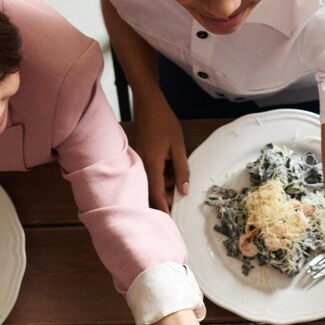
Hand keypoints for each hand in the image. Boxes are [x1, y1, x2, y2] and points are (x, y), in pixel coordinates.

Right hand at [131, 94, 189, 211]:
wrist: (148, 103)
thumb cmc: (164, 121)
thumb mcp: (178, 146)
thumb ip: (182, 169)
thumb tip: (184, 190)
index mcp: (152, 164)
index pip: (157, 194)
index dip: (163, 208)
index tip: (169, 220)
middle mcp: (142, 165)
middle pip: (152, 191)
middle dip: (166, 196)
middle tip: (181, 193)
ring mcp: (139, 161)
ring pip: (151, 182)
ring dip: (164, 185)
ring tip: (178, 176)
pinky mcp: (140, 157)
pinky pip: (149, 173)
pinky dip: (160, 175)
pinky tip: (169, 167)